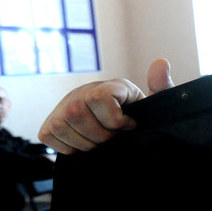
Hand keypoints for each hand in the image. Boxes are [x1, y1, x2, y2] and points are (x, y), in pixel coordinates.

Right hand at [38, 58, 174, 153]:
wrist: (123, 134)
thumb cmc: (140, 120)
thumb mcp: (155, 107)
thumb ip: (162, 88)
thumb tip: (161, 63)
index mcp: (111, 86)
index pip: (98, 98)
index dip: (115, 119)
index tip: (128, 126)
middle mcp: (82, 92)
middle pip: (76, 114)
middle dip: (100, 135)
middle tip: (113, 138)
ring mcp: (63, 107)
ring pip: (61, 126)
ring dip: (84, 143)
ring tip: (100, 143)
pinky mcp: (50, 123)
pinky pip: (49, 136)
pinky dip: (68, 147)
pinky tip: (85, 145)